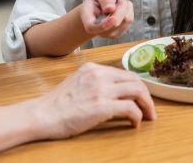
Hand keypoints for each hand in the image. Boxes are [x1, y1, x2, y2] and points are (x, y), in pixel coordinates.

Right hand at [31, 62, 156, 138]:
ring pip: (137, 91)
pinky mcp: (102, 106)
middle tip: (149, 108)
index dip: (136, 86)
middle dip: (146, 95)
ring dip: (147, 105)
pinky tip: (134, 123)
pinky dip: (137, 116)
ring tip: (148, 116)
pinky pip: (131, 108)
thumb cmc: (56, 104)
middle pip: (134, 80)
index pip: (123, 73)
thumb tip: (113, 93)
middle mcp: (98, 75)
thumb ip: (94, 82)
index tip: (141, 98)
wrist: (42, 115)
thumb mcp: (76, 83)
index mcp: (92, 68)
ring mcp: (100, 89)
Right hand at [79, 0, 133, 38]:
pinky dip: (129, 11)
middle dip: (122, 6)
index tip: (113, 11)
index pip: (99, 27)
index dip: (108, 22)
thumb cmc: (96, 2)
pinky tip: (122, 8)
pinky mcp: (120, 33)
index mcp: (89, 24)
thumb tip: (112, 8)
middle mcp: (100, 32)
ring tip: (119, 2)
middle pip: (116, 22)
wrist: (95, 11)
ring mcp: (110, 35)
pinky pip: (130, 20)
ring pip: (126, 20)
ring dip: (126, 7)